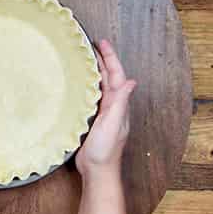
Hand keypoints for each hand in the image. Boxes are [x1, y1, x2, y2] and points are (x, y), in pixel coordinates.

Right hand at [76, 40, 136, 175]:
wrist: (98, 171)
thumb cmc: (105, 150)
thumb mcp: (113, 125)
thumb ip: (121, 104)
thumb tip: (131, 81)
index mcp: (118, 105)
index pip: (116, 75)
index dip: (110, 58)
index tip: (102, 42)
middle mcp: (113, 106)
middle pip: (109, 77)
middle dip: (103, 59)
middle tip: (93, 43)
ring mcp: (103, 112)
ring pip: (101, 84)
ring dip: (96, 69)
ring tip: (87, 55)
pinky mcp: (93, 118)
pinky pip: (92, 94)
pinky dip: (88, 83)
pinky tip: (80, 80)